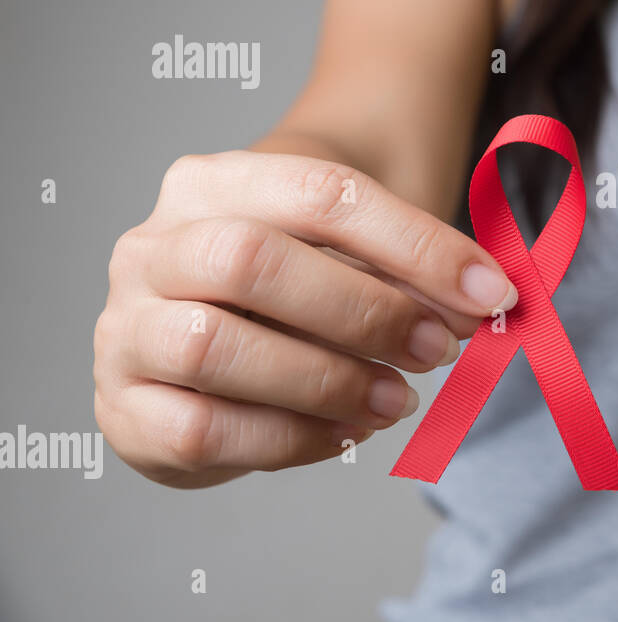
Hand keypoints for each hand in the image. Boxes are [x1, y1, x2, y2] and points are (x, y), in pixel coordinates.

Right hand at [93, 150, 516, 487]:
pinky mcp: (124, 408)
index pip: (321, 192)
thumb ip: (411, 270)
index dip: (415, 244)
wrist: (224, 318)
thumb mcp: (355, 249)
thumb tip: (483, 303)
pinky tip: (346, 433)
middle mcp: (153, 247)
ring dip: (328, 381)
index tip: (489, 292)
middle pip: (252, 261)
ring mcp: (125, 327)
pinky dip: (289, 438)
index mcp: (212, 182)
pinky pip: (202, 431)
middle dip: (366, 312)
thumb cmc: (301, 272)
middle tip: (438, 349)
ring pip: (216, 348)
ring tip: (397, 399)